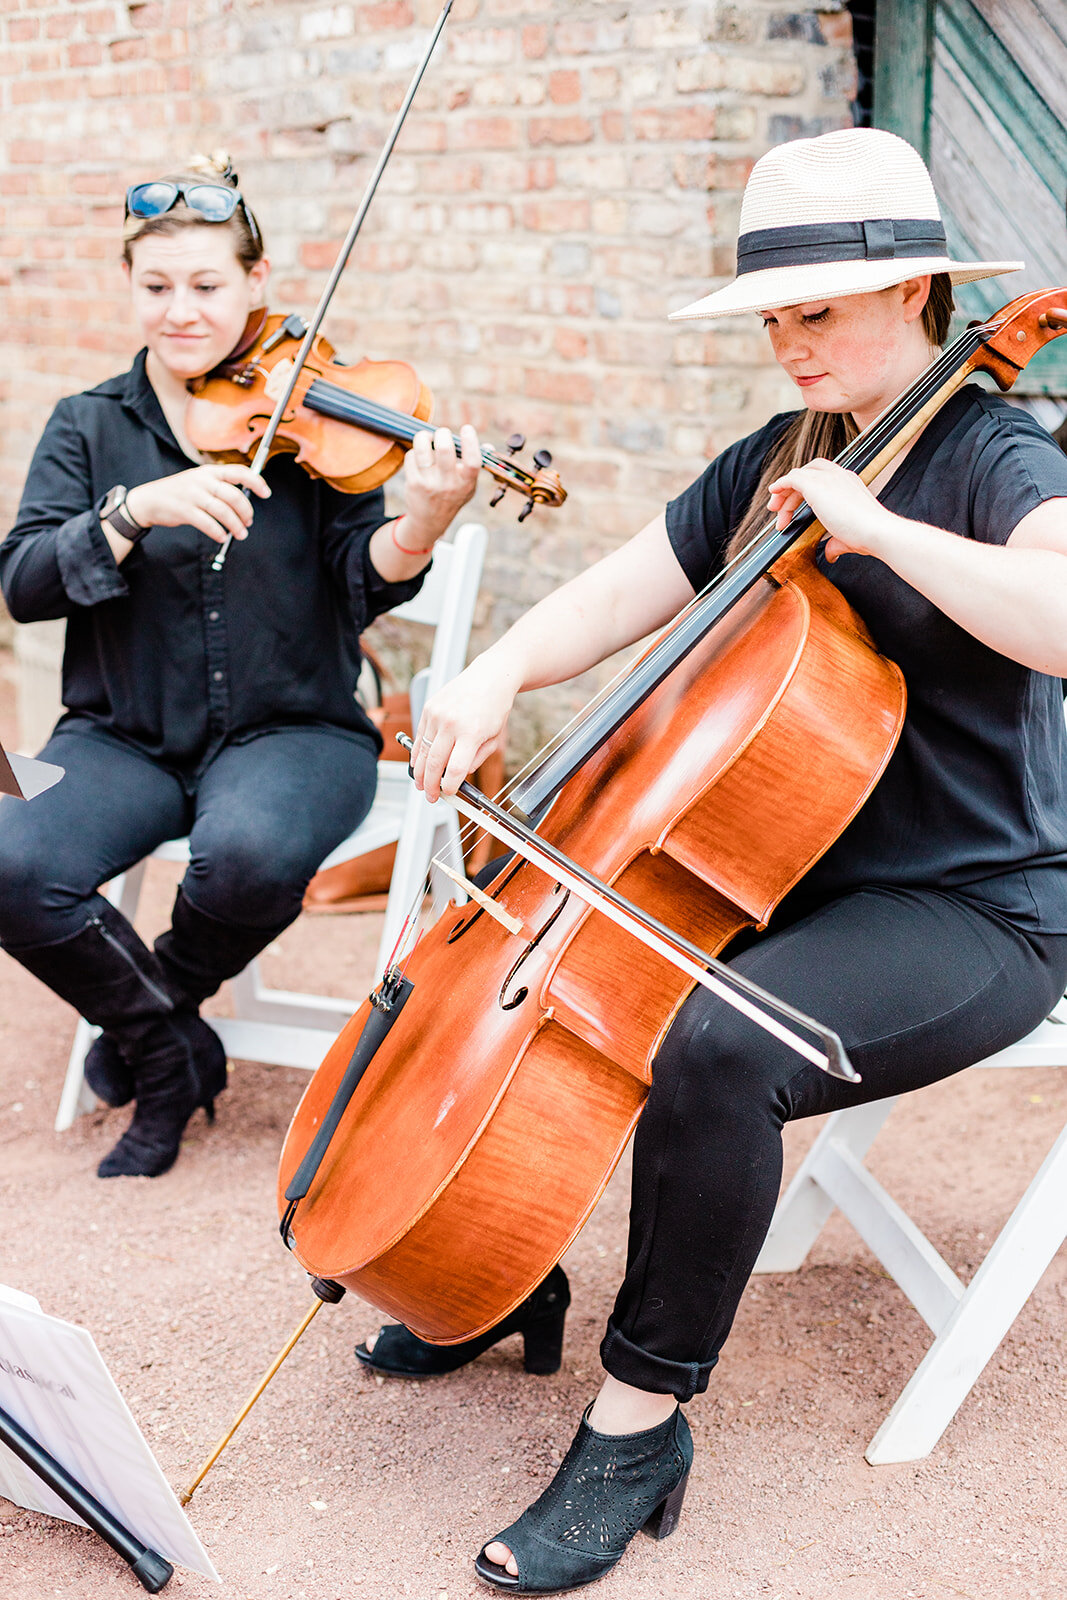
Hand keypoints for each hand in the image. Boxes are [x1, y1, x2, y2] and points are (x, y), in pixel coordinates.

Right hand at [123, 463, 270, 545]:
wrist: (149, 500)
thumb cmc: (181, 493)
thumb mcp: (199, 481)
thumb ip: (220, 486)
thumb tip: (245, 501)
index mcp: (209, 471)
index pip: (239, 471)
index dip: (256, 481)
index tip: (267, 493)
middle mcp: (202, 480)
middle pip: (234, 496)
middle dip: (246, 512)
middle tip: (248, 522)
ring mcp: (193, 494)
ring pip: (223, 512)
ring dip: (235, 526)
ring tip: (240, 534)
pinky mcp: (184, 510)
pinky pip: (208, 523)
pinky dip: (218, 533)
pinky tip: (221, 537)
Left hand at [399, 424, 480, 548]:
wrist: (430, 521)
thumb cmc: (453, 497)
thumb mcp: (469, 486)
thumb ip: (477, 465)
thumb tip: (488, 446)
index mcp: (466, 483)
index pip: (473, 461)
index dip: (470, 441)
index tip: (467, 428)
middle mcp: (449, 484)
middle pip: (445, 450)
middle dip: (442, 434)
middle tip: (442, 433)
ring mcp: (429, 484)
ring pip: (422, 450)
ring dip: (423, 437)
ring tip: (425, 438)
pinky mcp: (413, 483)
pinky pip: (411, 457)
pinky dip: (414, 451)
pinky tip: (418, 456)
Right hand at [410, 653, 518, 801]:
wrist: (489, 676)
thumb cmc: (494, 706)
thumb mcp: (494, 737)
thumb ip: (477, 759)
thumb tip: (458, 776)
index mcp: (472, 733)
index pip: (455, 769)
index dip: (449, 786)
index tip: (448, 793)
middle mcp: (451, 723)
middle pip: (435, 763)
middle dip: (430, 784)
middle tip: (430, 795)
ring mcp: (437, 715)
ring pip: (423, 752)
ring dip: (420, 772)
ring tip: (421, 784)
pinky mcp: (429, 708)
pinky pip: (419, 736)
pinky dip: (417, 753)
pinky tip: (418, 764)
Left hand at [767, 458, 896, 561]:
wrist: (876, 531)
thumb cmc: (868, 536)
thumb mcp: (848, 538)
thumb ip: (835, 544)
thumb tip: (830, 555)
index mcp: (850, 484)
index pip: (824, 477)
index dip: (807, 488)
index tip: (798, 506)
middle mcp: (840, 476)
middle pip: (809, 474)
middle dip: (792, 491)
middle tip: (780, 511)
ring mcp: (828, 478)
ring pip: (798, 477)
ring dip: (784, 494)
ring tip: (775, 512)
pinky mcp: (816, 484)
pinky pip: (792, 478)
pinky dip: (781, 484)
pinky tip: (773, 493)